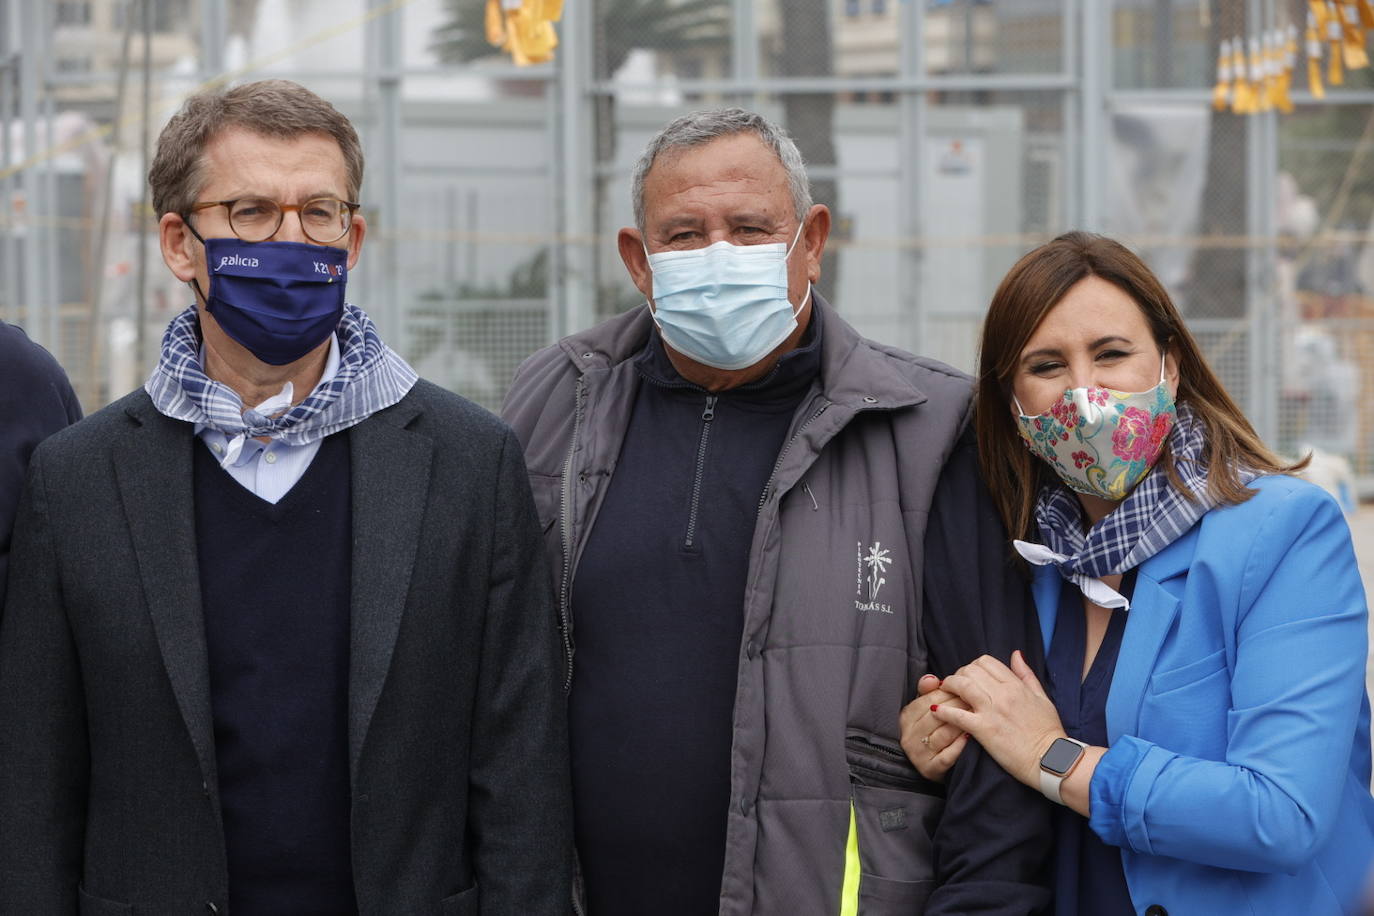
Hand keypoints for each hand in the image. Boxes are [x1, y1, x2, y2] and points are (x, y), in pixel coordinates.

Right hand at [899, 674, 970, 782]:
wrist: (937, 763)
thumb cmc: (935, 729)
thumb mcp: (927, 709)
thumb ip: (928, 691)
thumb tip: (932, 678)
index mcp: (906, 717)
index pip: (928, 700)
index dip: (949, 693)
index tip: (967, 689)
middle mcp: (908, 736)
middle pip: (936, 717)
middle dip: (958, 707)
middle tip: (977, 702)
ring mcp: (918, 754)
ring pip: (942, 735)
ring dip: (961, 725)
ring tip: (978, 717)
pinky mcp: (930, 770)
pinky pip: (947, 756)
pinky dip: (960, 746)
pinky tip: (971, 737)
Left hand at [928, 650, 1065, 788]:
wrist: (1052, 759)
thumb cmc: (1048, 731)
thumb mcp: (1042, 698)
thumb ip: (1026, 675)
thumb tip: (1016, 654)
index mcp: (1016, 685)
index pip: (986, 662)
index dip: (973, 666)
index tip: (969, 676)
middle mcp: (1003, 694)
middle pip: (970, 671)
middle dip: (958, 675)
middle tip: (954, 685)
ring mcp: (992, 711)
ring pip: (961, 685)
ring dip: (948, 686)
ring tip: (943, 693)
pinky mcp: (984, 730)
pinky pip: (956, 715)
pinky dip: (943, 711)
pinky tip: (936, 711)